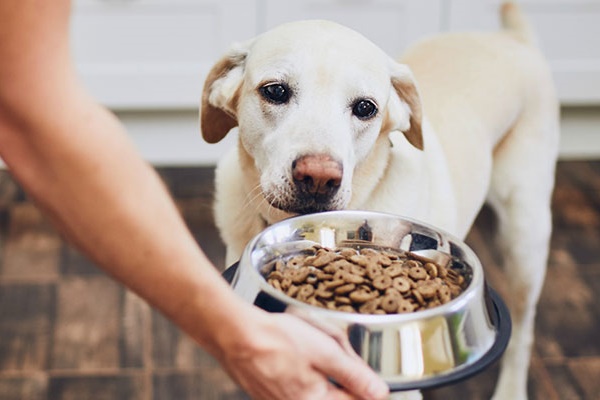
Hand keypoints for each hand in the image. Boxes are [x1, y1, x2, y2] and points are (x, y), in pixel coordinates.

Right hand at [217, 309, 389, 399]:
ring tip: (306, 346)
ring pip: (314, 389)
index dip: (364, 382)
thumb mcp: (325, 352)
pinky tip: (292, 352)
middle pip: (334, 394)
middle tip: (331, 348)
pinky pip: (293, 386)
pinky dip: (298, 371)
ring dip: (318, 370)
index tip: (360, 366)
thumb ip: (354, 375)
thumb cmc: (277, 340)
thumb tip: (380, 393)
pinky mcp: (267, 394)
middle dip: (339, 372)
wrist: (236, 334)